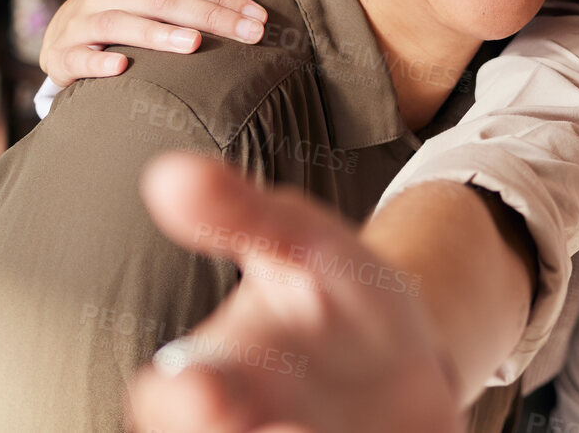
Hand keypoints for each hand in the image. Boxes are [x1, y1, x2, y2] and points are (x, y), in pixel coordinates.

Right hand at [39, 0, 265, 86]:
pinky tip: (123, 67)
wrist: (59, 40)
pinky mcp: (62, 55)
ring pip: (121, 24)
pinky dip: (99, 63)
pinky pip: (80, 58)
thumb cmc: (117, 14)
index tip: (259, 17)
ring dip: (159, 34)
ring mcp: (80, 23)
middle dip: (211, 16)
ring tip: (194, 44)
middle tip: (249, 34)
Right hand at [128, 153, 463, 432]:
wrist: (409, 355)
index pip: (169, 397)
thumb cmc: (337, 297)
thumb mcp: (304, 244)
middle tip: (282, 431)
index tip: (203, 386)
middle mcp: (244, 426)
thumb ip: (244, 216)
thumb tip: (170, 173)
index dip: (181, 399)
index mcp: (216, 375)